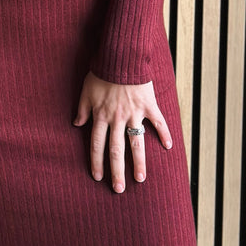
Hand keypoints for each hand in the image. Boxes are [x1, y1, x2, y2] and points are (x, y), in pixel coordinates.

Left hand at [73, 72, 171, 191]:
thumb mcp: (86, 90)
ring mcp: (134, 113)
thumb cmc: (101, 72)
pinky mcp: (148, 105)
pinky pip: (158, 122)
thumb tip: (76, 124)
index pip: (97, 144)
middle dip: (117, 171)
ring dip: (138, 162)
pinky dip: (164, 133)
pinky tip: (168, 147)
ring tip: (140, 179)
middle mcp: (117, 118)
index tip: (98, 177)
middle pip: (116, 150)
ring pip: (136, 142)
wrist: (120, 56)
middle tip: (119, 189)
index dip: (97, 161)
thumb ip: (82, 109)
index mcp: (100, 115)